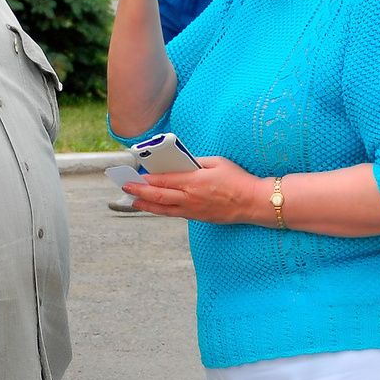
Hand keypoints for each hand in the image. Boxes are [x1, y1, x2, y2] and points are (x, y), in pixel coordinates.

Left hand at [118, 155, 267, 224]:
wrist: (253, 202)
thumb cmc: (238, 180)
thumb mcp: (217, 162)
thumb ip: (197, 161)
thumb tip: (182, 162)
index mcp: (194, 181)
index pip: (164, 180)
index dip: (146, 179)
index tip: (135, 176)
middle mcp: (190, 198)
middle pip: (158, 196)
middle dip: (139, 192)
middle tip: (126, 189)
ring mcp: (193, 210)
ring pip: (164, 209)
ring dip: (147, 205)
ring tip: (134, 202)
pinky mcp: (199, 218)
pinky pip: (175, 214)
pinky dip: (162, 210)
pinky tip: (156, 207)